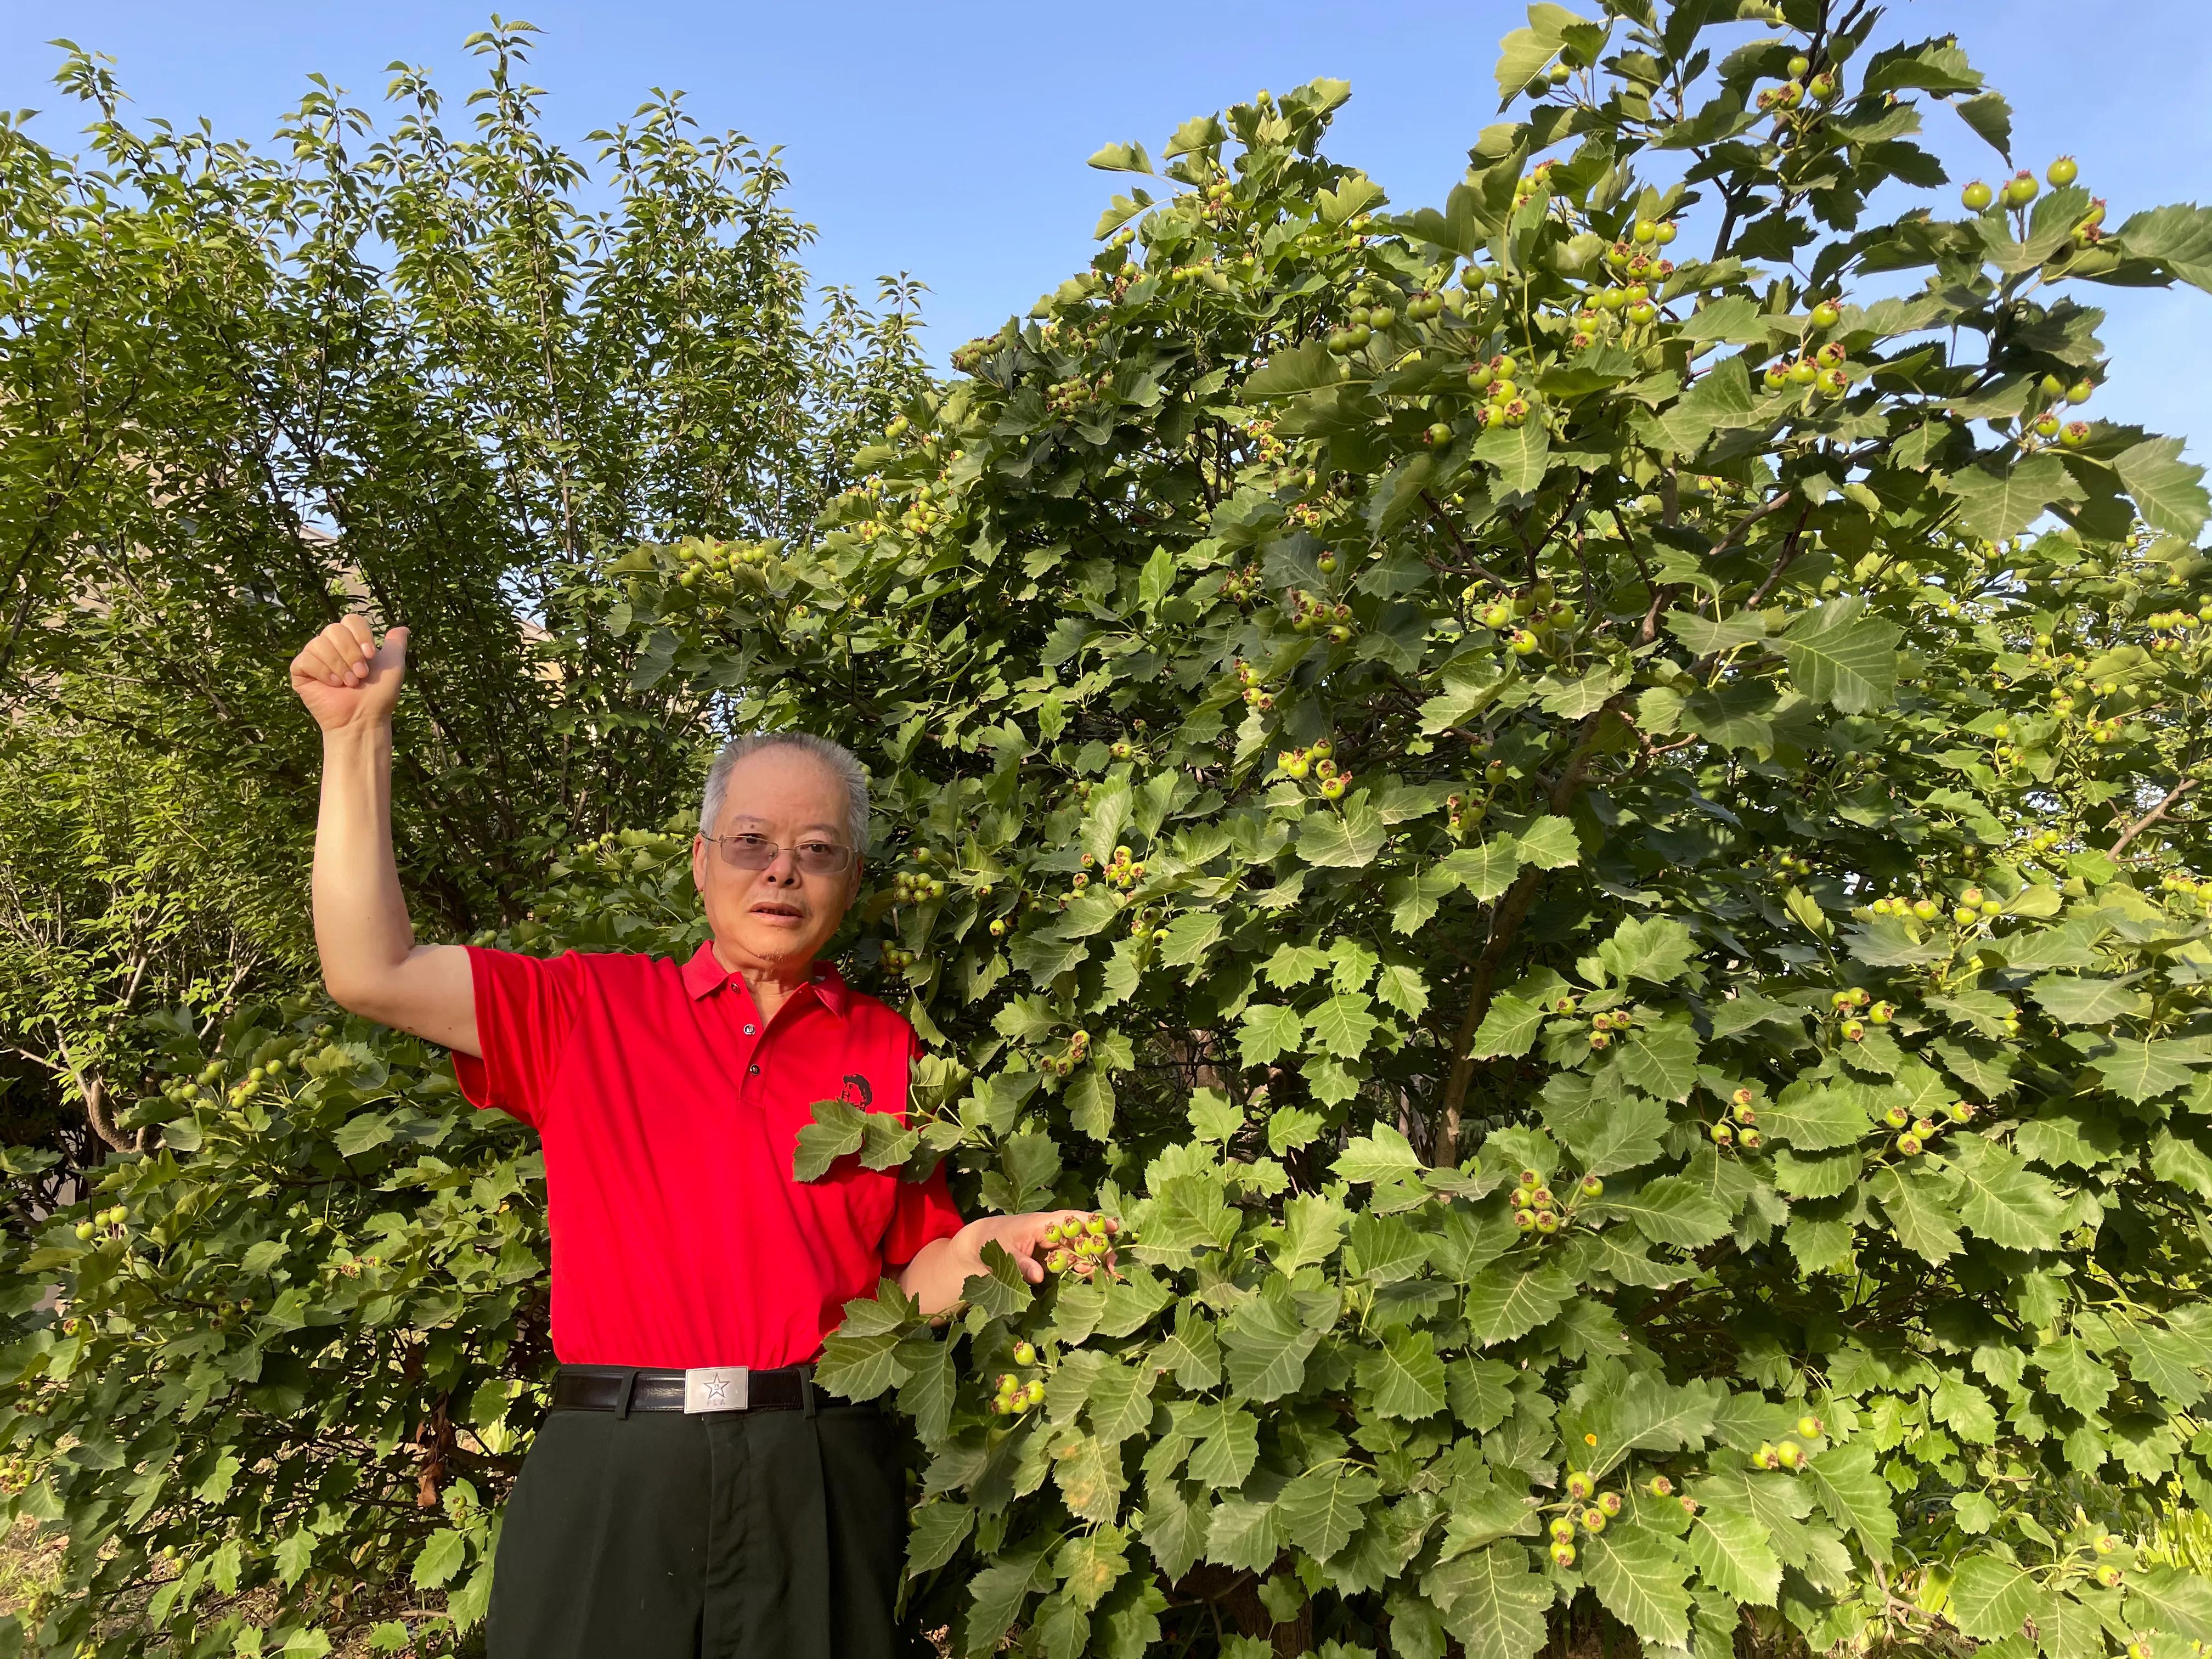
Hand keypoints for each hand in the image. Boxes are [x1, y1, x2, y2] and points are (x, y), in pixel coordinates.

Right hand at [290, 616, 408, 733]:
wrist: (364, 719)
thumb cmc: (380, 695)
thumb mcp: (394, 666)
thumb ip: (396, 644)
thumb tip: (403, 628)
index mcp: (351, 642)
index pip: (351, 620)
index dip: (361, 635)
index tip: (371, 655)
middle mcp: (331, 647)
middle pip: (334, 629)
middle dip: (351, 653)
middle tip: (361, 675)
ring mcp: (315, 659)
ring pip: (318, 643)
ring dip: (339, 665)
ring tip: (349, 683)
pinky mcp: (300, 672)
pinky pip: (305, 659)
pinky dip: (322, 672)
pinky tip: (333, 685)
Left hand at [952, 1209, 1118, 1285]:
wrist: (977, 1248)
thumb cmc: (991, 1242)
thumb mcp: (1001, 1252)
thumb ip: (1021, 1263)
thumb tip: (1039, 1276)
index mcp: (1041, 1225)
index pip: (1070, 1220)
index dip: (1092, 1223)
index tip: (1112, 1226)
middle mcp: (1050, 1234)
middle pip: (1080, 1237)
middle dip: (1099, 1246)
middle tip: (1114, 1261)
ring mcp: (1051, 1248)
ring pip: (1078, 1252)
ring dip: (1093, 1261)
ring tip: (1109, 1273)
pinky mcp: (1049, 1262)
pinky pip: (1069, 1264)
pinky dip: (1081, 1270)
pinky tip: (1093, 1278)